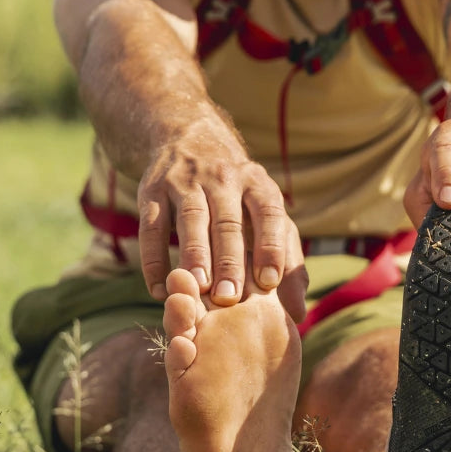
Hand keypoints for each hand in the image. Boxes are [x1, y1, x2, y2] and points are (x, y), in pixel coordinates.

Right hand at [137, 118, 307, 320]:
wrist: (189, 138)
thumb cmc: (238, 196)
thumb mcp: (266, 214)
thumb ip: (287, 260)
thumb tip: (298, 313)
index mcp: (257, 183)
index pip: (268, 212)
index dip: (270, 245)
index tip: (269, 282)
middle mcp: (223, 178)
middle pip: (228, 221)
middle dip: (229, 260)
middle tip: (228, 297)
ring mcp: (185, 181)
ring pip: (190, 219)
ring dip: (193, 254)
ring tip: (196, 288)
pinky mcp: (152, 190)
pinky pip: (151, 226)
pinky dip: (154, 259)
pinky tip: (160, 289)